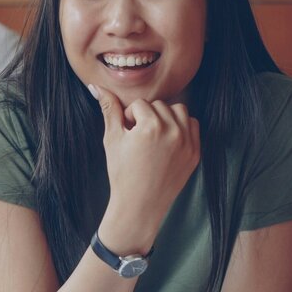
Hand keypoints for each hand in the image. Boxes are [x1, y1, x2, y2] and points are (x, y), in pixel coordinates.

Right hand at [92, 84, 199, 252]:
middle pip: (159, 105)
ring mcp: (187, 143)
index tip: (127, 134)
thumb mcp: (112, 139)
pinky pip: (192, 125)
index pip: (140, 104)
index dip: (129, 117)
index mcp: (151, 127)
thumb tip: (96, 86)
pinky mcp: (195, 153)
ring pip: (178, 110)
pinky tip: (167, 141)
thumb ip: (109, 108)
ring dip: (166, 117)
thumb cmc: (121, 173)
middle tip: (138, 137)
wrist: (139, 205)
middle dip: (147, 116)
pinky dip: (181, 127)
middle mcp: (173, 132)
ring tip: (153, 135)